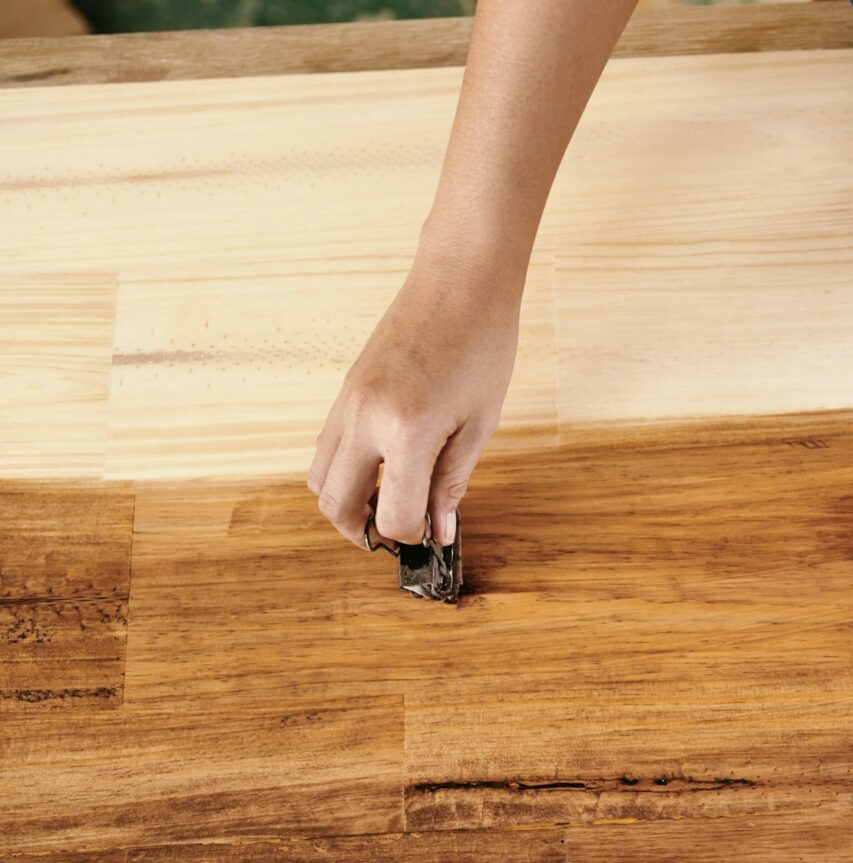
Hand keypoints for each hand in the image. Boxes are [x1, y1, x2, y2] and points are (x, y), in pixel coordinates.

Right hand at [308, 257, 519, 548]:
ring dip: (345, 502)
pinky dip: (343, 470)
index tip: (434, 537)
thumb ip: (453, 483)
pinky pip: (325, 446)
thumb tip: (439, 531)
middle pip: (334, 505)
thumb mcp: (479, 425)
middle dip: (363, 531)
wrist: (459, 283)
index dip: (413, 536)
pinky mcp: (345, 390)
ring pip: (318, 477)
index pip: (393, 516)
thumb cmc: (482, 348)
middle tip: (398, 534)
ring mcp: (347, 403)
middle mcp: (365, 420)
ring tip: (387, 502)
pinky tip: (381, 468)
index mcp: (407, 433)